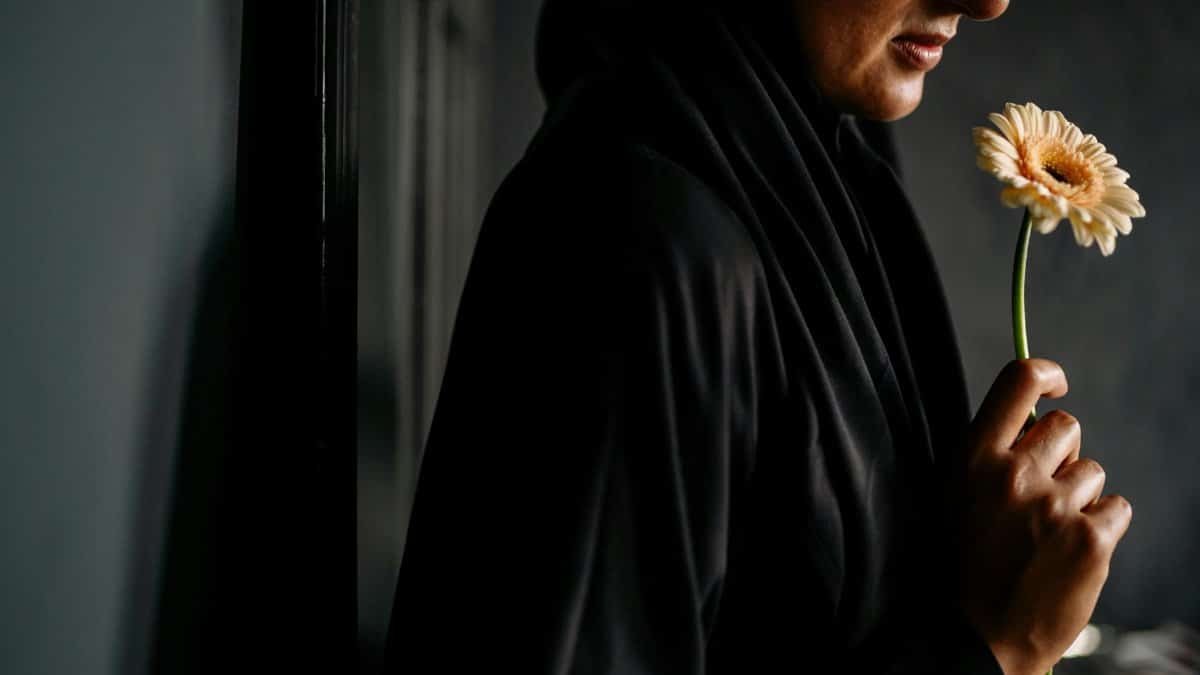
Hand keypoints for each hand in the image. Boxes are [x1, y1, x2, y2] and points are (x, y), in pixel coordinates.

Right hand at [958, 359, 1132, 674]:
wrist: (980, 635)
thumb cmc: (965, 566)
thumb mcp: (957, 496)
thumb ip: (990, 456)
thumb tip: (1034, 426)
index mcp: (974, 458)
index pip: (1018, 381)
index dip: (1045, 373)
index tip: (1054, 385)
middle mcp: (1014, 474)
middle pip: (1066, 427)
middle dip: (1061, 453)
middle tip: (1040, 492)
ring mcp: (1055, 505)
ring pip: (1093, 471)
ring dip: (1078, 495)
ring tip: (1048, 533)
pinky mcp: (1090, 539)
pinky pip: (1116, 508)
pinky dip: (1100, 527)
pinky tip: (1071, 551)